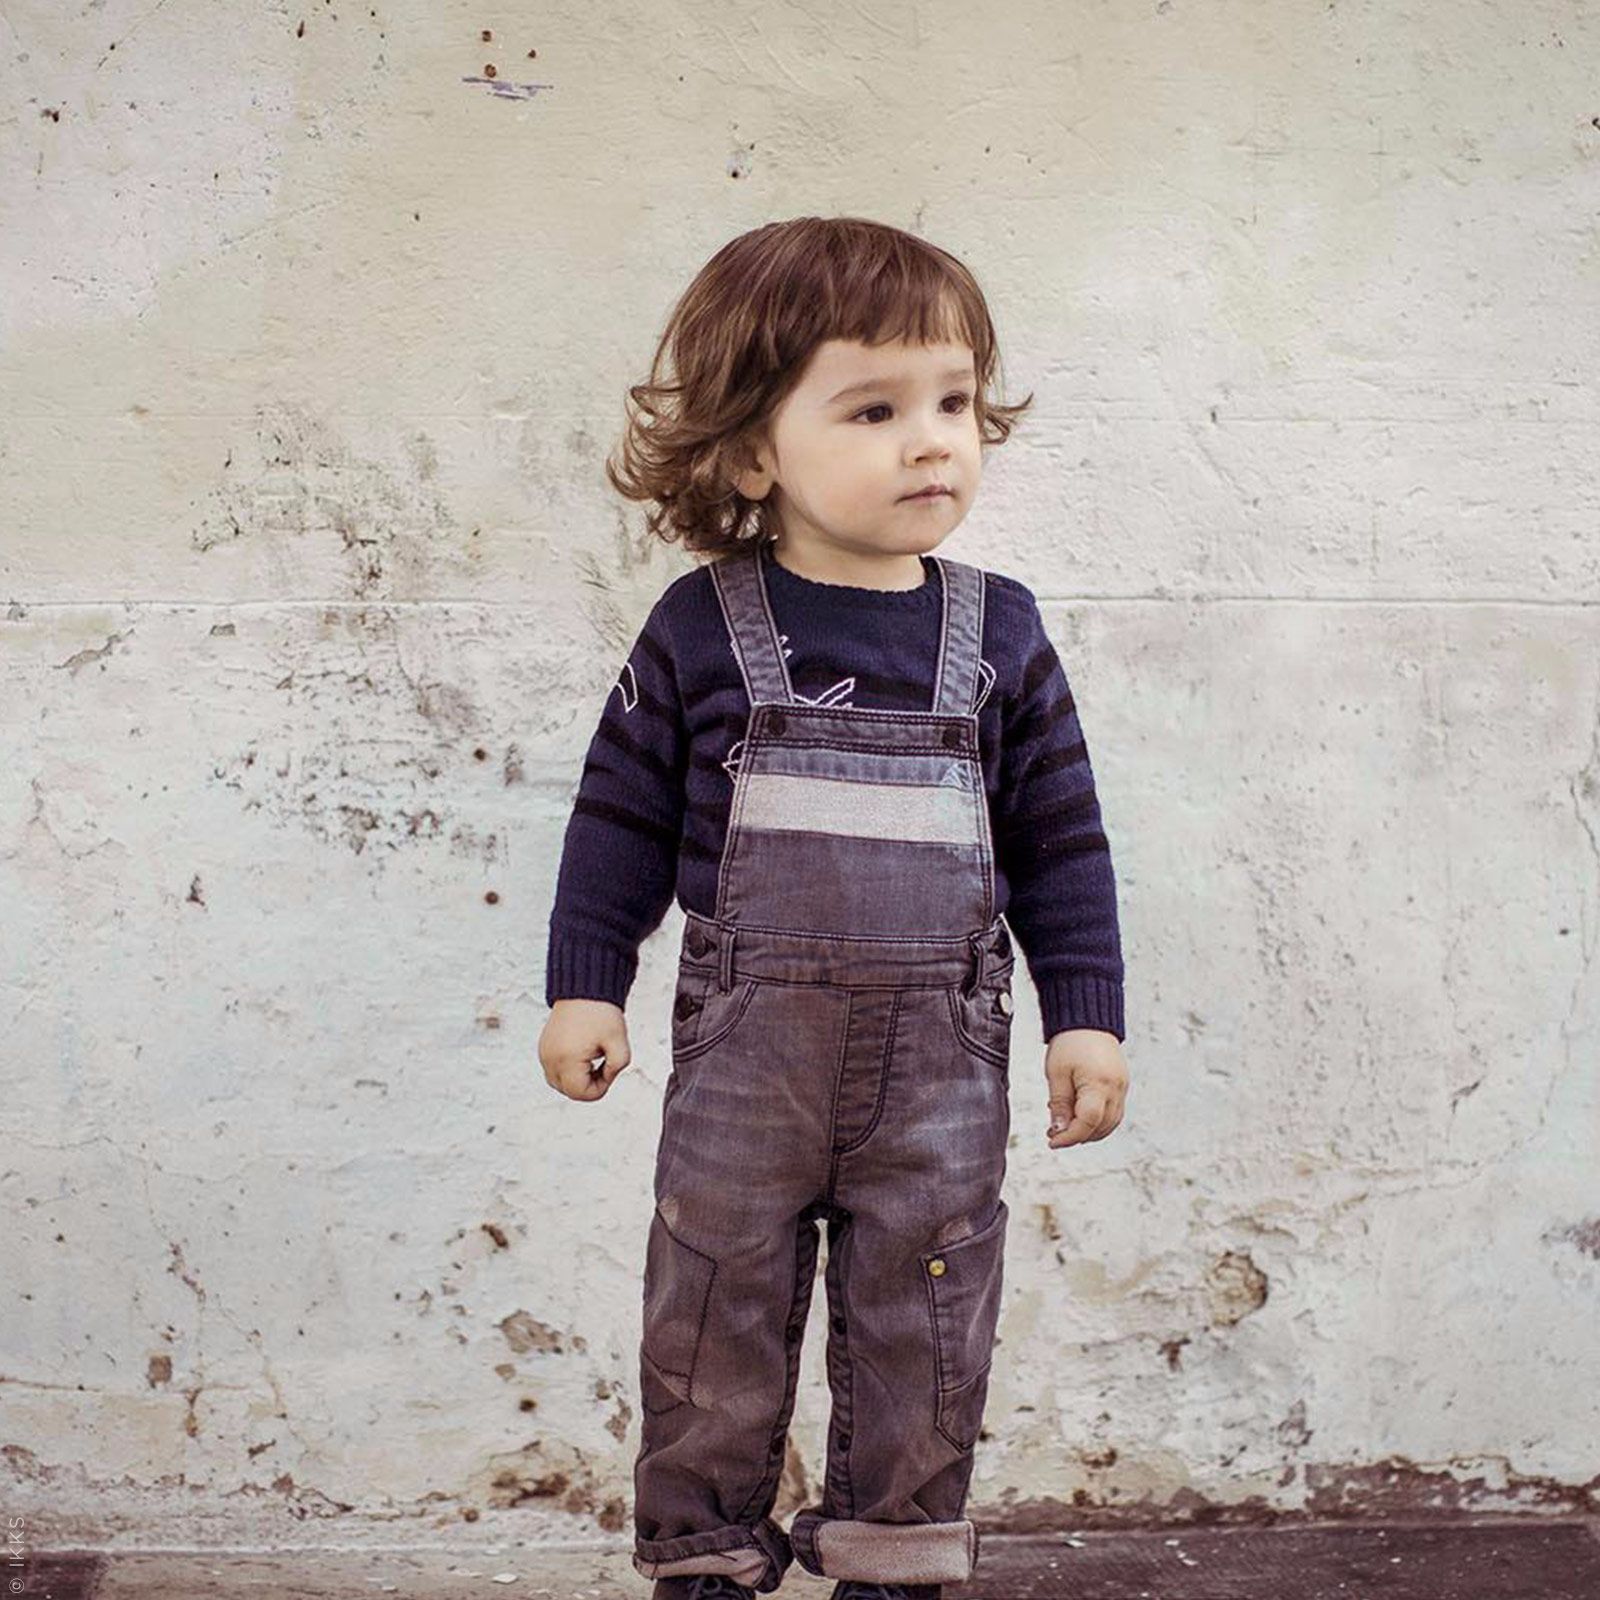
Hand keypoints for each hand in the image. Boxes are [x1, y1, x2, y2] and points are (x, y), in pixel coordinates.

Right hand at [540, 998, 630, 1100]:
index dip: (600, 1088)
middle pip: (569, 1091)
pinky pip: (554, 1070)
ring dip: (577, 1078)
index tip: (609, 1069)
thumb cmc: (601, 1013)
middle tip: (603, 1065)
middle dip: (588, 1085)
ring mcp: (544, 1053)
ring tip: (593, 1059)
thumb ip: (617, 1068)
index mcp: (566, 1059)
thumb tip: (606, 1077)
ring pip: (559, 1083)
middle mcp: (550, 1059)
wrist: (584, 989)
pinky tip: (583, 1054)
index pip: (580, 1093)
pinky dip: (568, 1069)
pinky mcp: (543, 1047)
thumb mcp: (619, 1042)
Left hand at [1044, 1028, 1127, 1148]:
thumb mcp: (1057, 1074)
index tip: (1052, 1141)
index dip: (1070, 1137)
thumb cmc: (1070, 1043)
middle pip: (1101, 1127)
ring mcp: (1122, 1088)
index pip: (1088, 1122)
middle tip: (1055, 1133)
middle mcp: (1116, 1089)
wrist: (1088, 1020)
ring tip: (1065, 1125)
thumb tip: (1059, 1130)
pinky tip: (1079, 1116)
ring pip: (1110, 1123)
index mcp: (1099, 1084)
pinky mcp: (1122, 1085)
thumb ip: (1059, 1104)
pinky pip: (1114, 1112)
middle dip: (1078, 1136)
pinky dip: (1098, 1120)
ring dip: (1089, 1131)